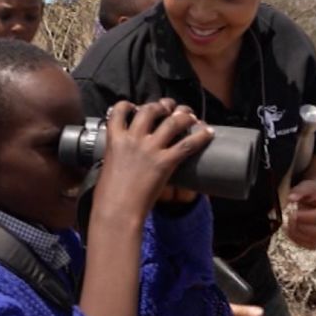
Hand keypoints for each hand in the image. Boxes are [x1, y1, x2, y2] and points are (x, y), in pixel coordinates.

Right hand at [95, 100, 214, 218]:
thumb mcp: (107, 166)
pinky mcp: (165, 162)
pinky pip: (187, 144)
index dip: (129, 105)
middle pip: (150, 110)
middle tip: (170, 108)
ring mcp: (150, 149)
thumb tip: (121, 157)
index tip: (136, 106)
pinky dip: (200, 136)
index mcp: (114, 140)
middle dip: (162, 106)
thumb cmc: (108, 196)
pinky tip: (208, 132)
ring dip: (184, 115)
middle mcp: (133, 139)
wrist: (116, 211)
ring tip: (190, 116)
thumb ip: (116, 155)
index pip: (120, 111)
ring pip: (172, 121)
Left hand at [285, 179, 315, 249]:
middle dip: (302, 227)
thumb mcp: (306, 186)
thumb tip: (291, 198)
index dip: (306, 217)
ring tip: (288, 226)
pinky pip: (312, 246)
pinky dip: (299, 241)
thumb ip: (299, 191)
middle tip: (290, 219)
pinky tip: (291, 232)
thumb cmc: (313, 192)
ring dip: (298, 235)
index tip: (292, 213)